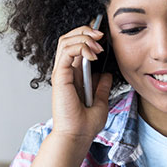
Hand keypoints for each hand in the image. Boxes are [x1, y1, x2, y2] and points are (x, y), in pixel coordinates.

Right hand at [50, 24, 112, 141]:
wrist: (78, 135)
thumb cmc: (85, 124)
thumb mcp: (101, 102)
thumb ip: (102, 87)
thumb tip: (106, 75)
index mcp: (73, 75)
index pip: (75, 45)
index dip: (87, 35)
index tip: (104, 36)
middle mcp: (65, 71)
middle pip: (68, 38)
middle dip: (85, 30)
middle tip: (101, 35)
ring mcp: (61, 72)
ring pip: (65, 40)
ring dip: (84, 37)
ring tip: (98, 45)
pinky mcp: (60, 76)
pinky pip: (67, 51)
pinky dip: (81, 47)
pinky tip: (93, 54)